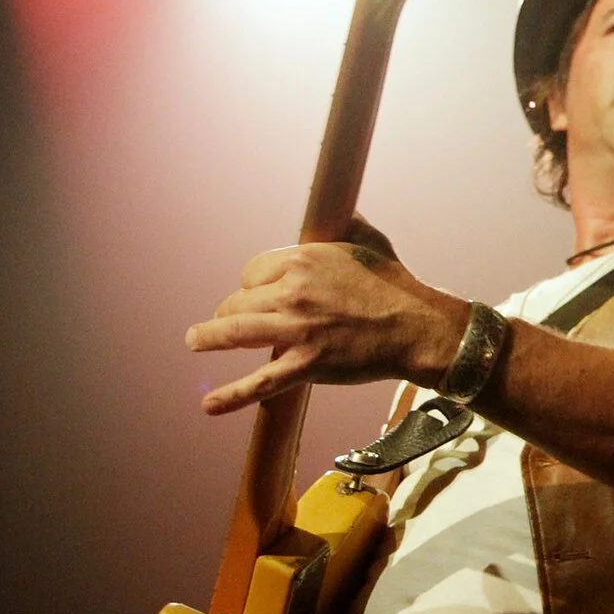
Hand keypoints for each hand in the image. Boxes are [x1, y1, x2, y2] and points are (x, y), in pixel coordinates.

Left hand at [188, 221, 467, 413]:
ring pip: (236, 331)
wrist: (418, 327)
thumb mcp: (372, 241)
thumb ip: (350, 223)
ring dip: (209, 337)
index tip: (255, 294)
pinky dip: (232, 395)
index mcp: (304, 258)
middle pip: (239, 300)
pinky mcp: (308, 363)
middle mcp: (294, 290)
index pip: (252, 271)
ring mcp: (298, 329)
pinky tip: (208, 404)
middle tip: (227, 322)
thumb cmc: (396, 285)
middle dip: (232, 312)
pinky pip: (261, 381)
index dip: (251, 285)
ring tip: (195, 341)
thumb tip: (344, 208)